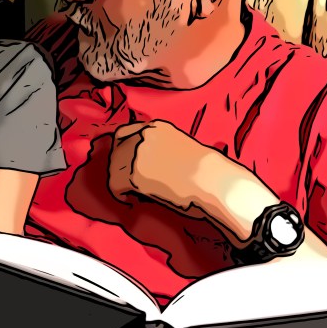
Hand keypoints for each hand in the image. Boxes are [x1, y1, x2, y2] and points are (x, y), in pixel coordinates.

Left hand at [108, 120, 277, 241]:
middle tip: (130, 184)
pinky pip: (115, 184)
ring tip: (135, 194)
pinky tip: (134, 200)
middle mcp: (143, 135)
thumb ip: (162, 149)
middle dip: (120, 167)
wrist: (212, 181)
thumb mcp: (181, 147)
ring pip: (114, 167)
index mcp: (156, 127)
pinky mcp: (133, 172)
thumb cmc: (207, 170)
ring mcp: (136, 152)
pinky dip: (121, 194)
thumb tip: (149, 164)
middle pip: (116, 150)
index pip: (125, 132)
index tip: (125, 164)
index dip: (122, 150)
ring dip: (120, 181)